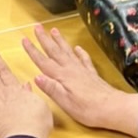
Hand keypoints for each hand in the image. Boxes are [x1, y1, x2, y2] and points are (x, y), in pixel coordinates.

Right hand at [23, 24, 137, 137]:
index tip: (24, 40)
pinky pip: (83, 59)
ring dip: (59, 41)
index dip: (33, 51)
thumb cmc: (89, 109)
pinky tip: (77, 47)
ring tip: (54, 31)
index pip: (43, 61)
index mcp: (62, 77)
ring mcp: (82, 71)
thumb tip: (36, 77)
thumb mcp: (66, 102)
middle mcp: (72, 70)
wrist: (113, 108)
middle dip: (44, 39)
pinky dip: (79, 52)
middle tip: (37, 27)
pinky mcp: (91, 75)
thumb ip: (51, 88)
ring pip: (68, 51)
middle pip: (55, 51)